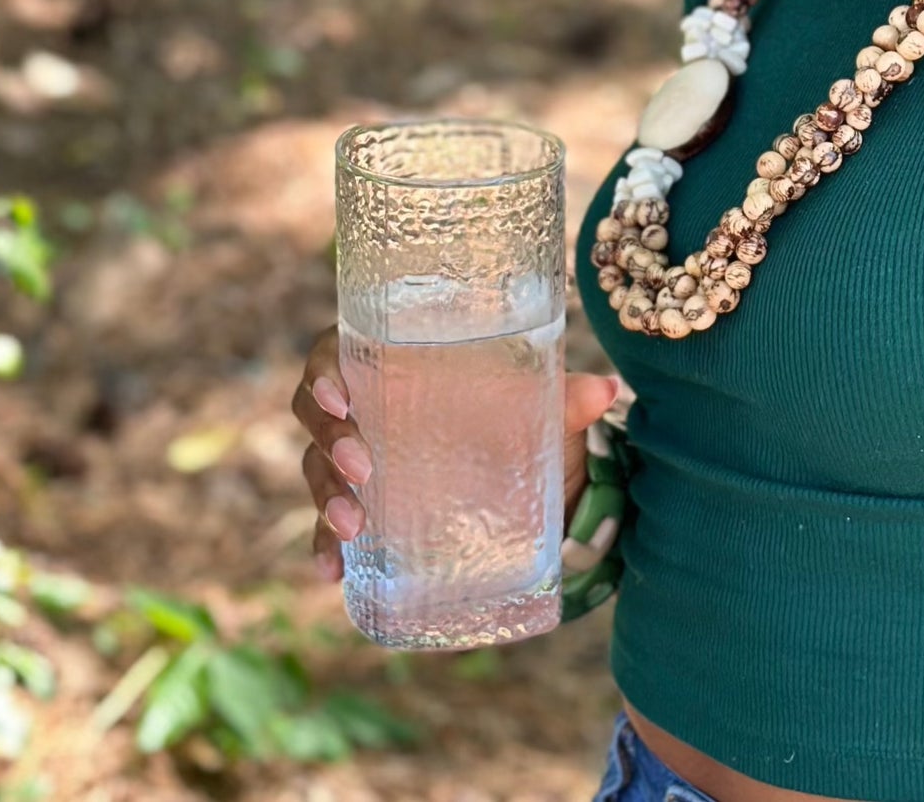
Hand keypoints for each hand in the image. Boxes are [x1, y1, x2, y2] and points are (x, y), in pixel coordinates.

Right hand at [290, 324, 621, 583]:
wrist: (534, 478)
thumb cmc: (523, 417)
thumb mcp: (544, 407)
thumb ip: (566, 397)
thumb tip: (606, 391)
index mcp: (397, 362)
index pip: (336, 351)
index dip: (323, 369)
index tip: (339, 395)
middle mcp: (369, 406)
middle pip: (317, 412)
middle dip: (329, 441)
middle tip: (362, 469)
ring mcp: (360, 460)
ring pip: (317, 468)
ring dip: (325, 497)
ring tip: (353, 529)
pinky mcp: (367, 509)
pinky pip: (328, 526)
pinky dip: (325, 546)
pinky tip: (331, 571)